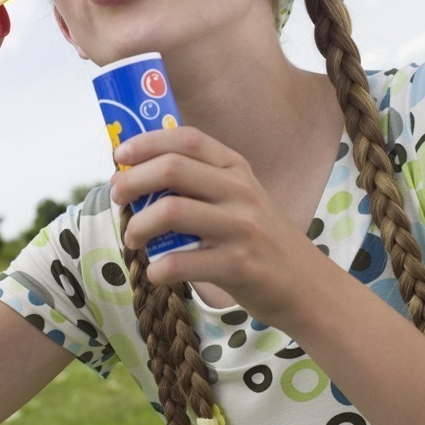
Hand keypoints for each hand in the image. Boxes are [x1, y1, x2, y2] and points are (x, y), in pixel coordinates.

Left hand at [111, 126, 317, 329]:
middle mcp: (240, 191)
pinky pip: (181, 262)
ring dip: (138, 226)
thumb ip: (202, 183)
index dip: (146, 142)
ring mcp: (241, 228)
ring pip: (170, 211)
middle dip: (132, 181)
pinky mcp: (239, 265)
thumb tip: (138, 176)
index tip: (119, 156)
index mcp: (236, 168)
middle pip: (172, 169)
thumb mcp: (240, 198)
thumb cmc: (261, 240)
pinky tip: (156, 272)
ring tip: (133, 239)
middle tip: (117, 198)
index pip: (187, 140)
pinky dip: (158, 268)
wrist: (306, 285)